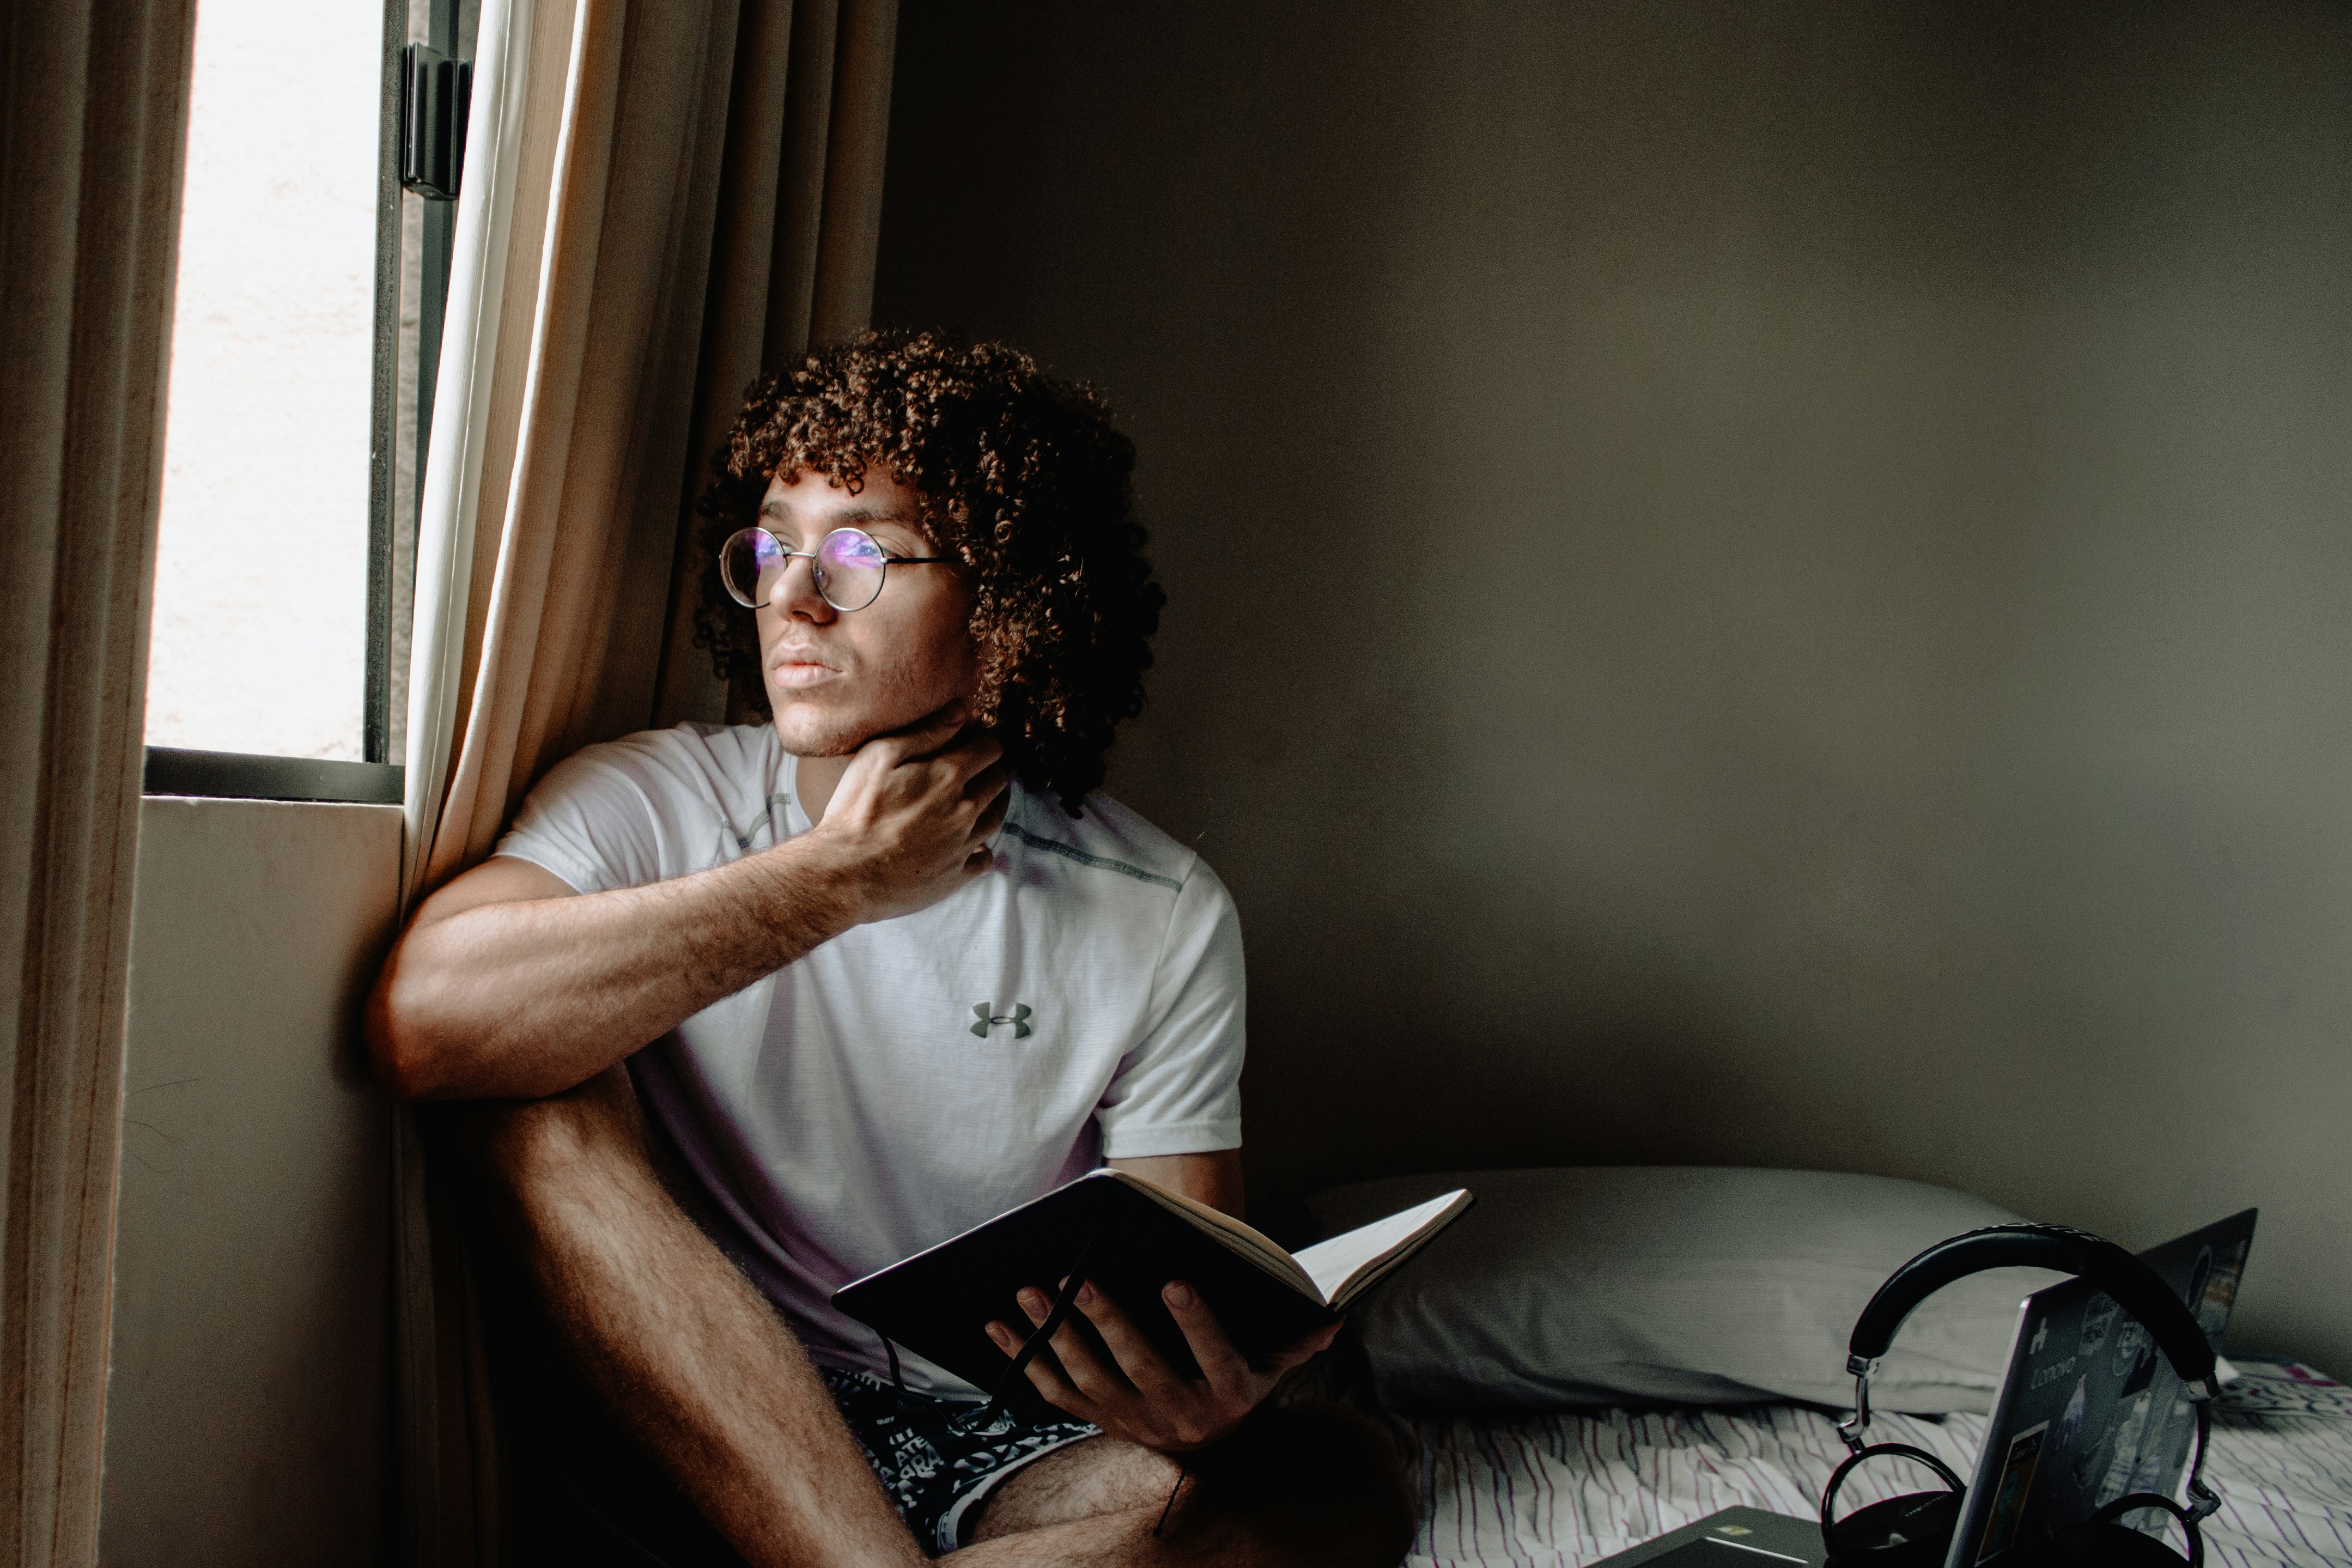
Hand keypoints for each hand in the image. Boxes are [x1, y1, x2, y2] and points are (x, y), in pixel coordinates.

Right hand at [799, 702, 1008, 923]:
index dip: (985, 739)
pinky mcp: (957, 875)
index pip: (991, 748)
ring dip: (990, 805)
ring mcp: (964, 845)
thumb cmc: (855, 811)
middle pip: (998, 781)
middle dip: (990, 769)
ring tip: (973, 802)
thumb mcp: (879, 756)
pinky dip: (980, 848)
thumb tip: (961, 710)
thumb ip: (924, 731)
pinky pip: (984, 857)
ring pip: (996, 818)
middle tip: (975, 769)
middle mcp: (965, 809)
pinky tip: (965, 843)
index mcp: (949, 776)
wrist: (843, 873)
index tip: (975, 740)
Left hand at [984, 1279, 1341, 1451]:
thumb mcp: (1273, 1365)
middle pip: (1140, 1366)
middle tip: (1076, 1277)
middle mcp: (1181, 1415)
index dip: (1196, 1322)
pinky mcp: (1099, 1421)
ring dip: (1055, 1337)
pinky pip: (1056, 1394)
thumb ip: (1297, 1340)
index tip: (1176, 1279)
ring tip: (1030, 1291)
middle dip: (1106, 1321)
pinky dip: (1025, 1360)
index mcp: (1228, 1393)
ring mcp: (1134, 1421)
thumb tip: (1331, 1319)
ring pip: (1090, 1380)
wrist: (1210, 1447)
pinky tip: (1000, 1327)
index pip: (1214, 1356)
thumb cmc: (1240, 1381)